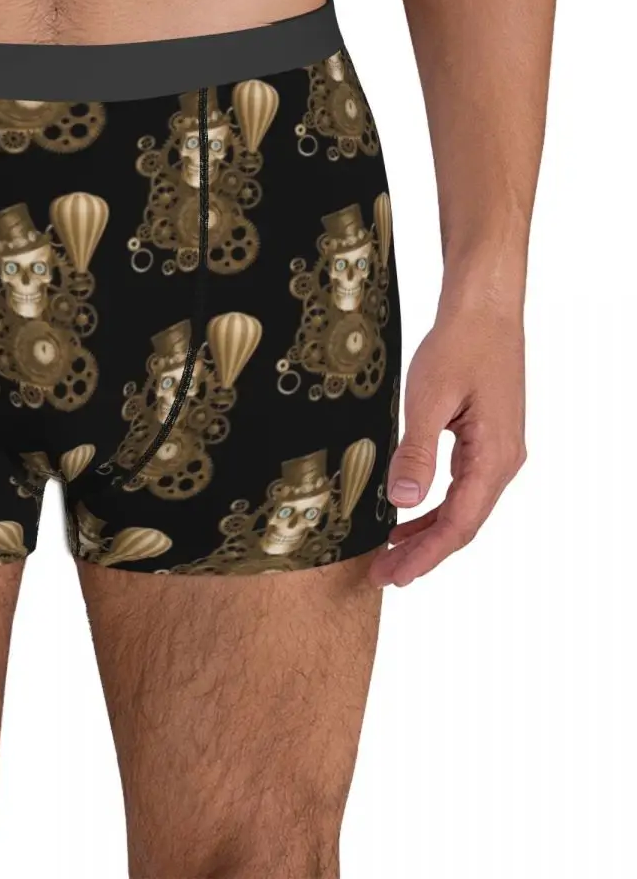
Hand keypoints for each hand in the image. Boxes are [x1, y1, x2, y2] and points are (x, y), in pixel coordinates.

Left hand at [368, 295, 526, 587]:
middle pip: (463, 524)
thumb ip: (417, 452)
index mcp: (494, 457)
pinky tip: (408, 515)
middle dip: (423, 553)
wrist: (483, 311)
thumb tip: (403, 501)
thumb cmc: (458, 347)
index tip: (395, 575)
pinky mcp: (485, 440)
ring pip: (462, 508)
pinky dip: (435, 507)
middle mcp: (502, 461)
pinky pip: (461, 487)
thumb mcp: (428, 399)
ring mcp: (496, 452)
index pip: (460, 524)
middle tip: (384, 575)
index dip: (426, 554)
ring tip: (392, 554)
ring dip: (428, 533)